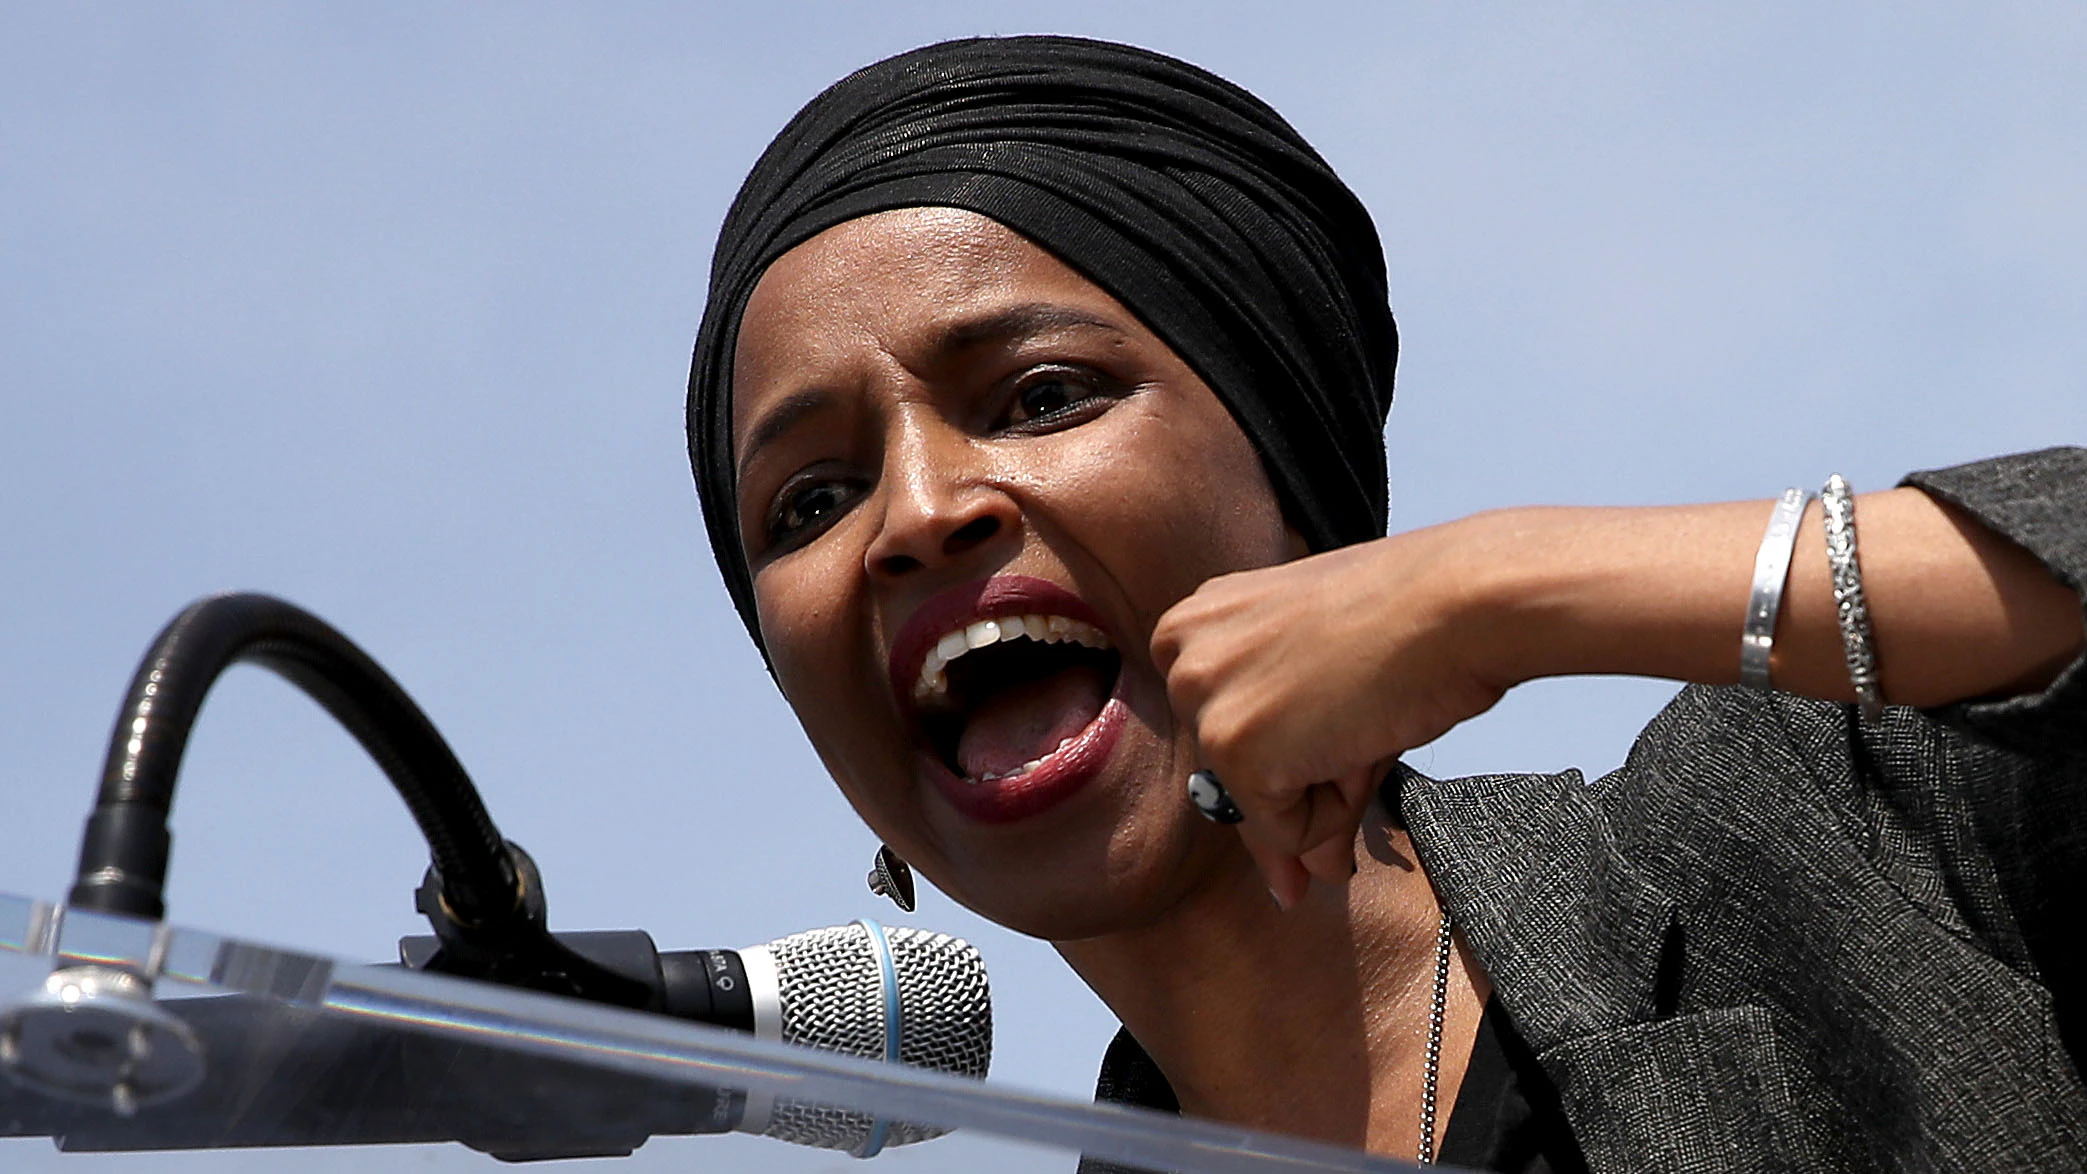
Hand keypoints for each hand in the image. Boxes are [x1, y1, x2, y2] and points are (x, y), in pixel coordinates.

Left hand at [1151, 522, 1514, 905]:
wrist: (1458, 603)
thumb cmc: (1410, 623)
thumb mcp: (1330, 689)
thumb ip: (1301, 779)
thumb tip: (1300, 882)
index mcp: (1197, 621)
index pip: (1220, 732)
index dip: (1287, 748)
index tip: (1328, 717)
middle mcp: (1180, 656)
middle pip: (1235, 775)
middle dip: (1309, 773)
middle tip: (1363, 710)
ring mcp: (1202, 703)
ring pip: (1262, 806)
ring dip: (1329, 788)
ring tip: (1367, 714)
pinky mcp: (1233, 750)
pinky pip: (1284, 833)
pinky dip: (1337, 812)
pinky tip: (1364, 739)